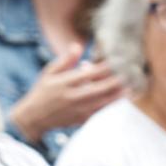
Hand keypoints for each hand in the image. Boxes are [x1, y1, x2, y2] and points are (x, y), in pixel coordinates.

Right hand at [9, 43, 125, 142]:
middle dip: (116, 81)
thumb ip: (65, 60)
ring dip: (118, 94)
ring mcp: (78, 110)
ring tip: (131, 85)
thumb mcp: (49, 72)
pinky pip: (100, 111)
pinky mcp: (81, 119)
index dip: (105, 66)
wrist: (34, 118)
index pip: (90, 73)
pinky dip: (111, 104)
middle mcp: (73, 97)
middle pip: (100, 89)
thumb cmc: (42, 92)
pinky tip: (120, 98)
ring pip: (103, 102)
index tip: (117, 59)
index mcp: (65, 83)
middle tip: (130, 72)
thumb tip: (78, 45)